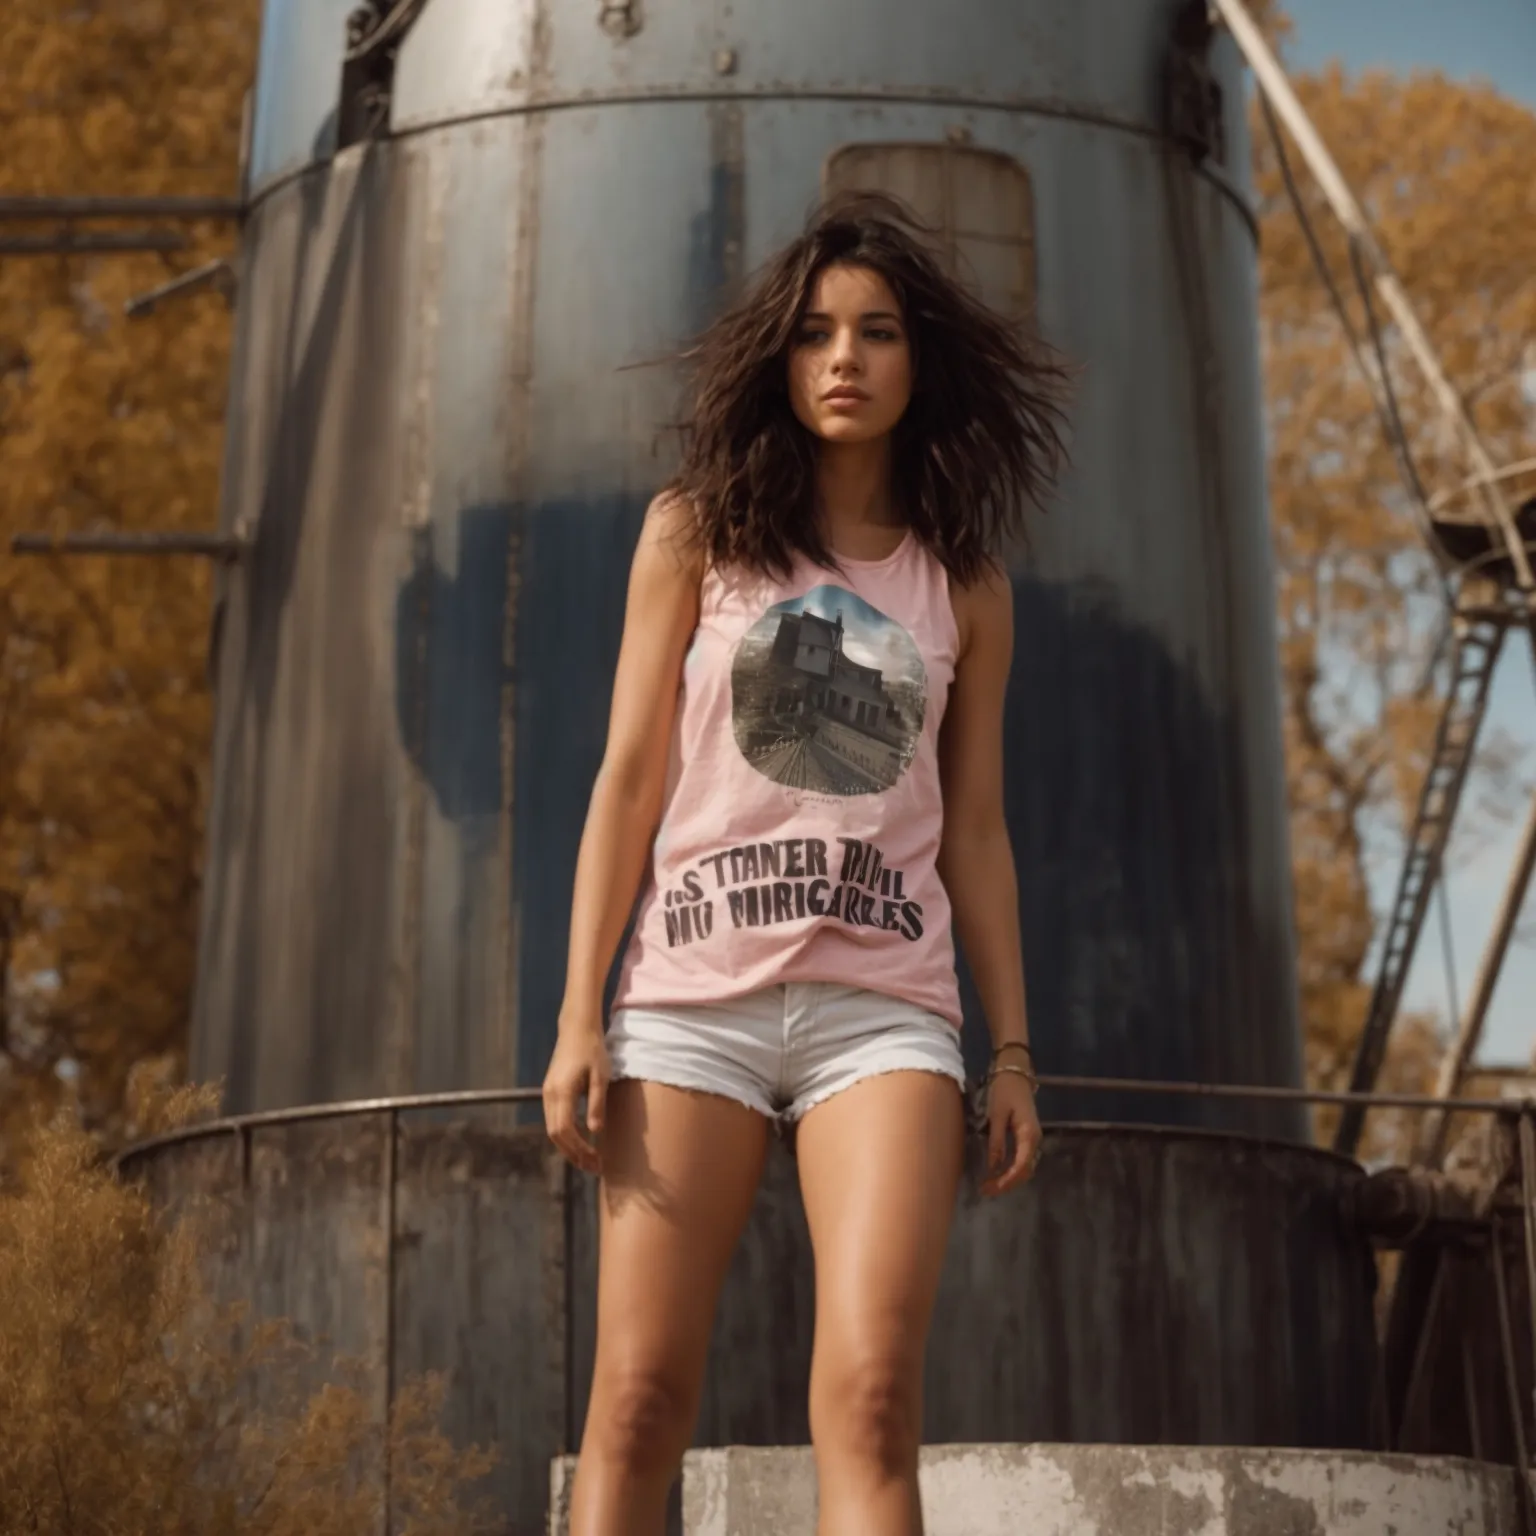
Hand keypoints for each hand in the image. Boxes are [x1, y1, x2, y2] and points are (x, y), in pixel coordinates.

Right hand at [542, 1013, 610, 1175]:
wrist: (577, 1028)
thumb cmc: (592, 1050)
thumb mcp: (600, 1076)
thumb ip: (597, 1103)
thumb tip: (595, 1132)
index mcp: (561, 1092)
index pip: (565, 1130)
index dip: (578, 1149)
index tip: (596, 1159)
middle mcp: (549, 1095)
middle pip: (555, 1135)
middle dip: (573, 1154)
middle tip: (594, 1167)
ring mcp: (547, 1093)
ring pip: (552, 1129)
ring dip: (568, 1147)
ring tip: (588, 1159)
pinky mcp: (550, 1091)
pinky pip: (553, 1120)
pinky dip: (565, 1135)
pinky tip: (579, 1141)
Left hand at [981, 1068, 1041, 1197]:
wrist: (1014, 1072)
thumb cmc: (1004, 1090)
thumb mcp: (996, 1115)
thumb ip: (996, 1141)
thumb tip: (993, 1168)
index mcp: (1029, 1135)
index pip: (1020, 1167)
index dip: (1006, 1181)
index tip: (989, 1188)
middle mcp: (1035, 1140)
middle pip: (1025, 1171)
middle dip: (1007, 1184)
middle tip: (986, 1191)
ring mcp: (1033, 1138)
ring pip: (1025, 1167)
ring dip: (1009, 1179)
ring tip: (989, 1185)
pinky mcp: (1027, 1135)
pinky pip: (1022, 1159)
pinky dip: (1011, 1169)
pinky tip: (997, 1172)